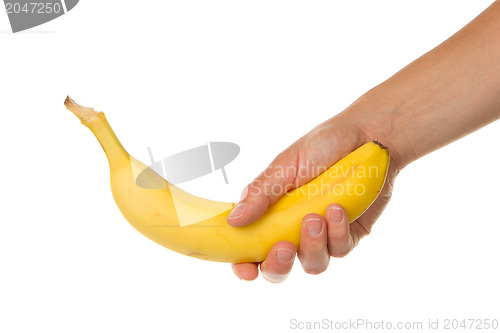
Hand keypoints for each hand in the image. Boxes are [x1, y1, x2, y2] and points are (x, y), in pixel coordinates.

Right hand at [227, 109, 399, 281]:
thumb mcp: (286, 165)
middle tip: (283, 247)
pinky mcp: (348, 235)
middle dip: (278, 265)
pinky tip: (337, 208)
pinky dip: (338, 232)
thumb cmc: (322, 145)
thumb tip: (233, 220)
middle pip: (279, 269)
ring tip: (316, 216)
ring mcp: (321, 235)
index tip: (246, 269)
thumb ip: (260, 193)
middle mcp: (292, 229)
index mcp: (270, 213)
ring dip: (312, 245)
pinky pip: (340, 250)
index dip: (244, 265)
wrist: (367, 136)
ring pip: (312, 264)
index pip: (250, 250)